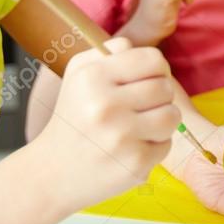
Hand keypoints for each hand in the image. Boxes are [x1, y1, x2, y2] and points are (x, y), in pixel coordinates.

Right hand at [34, 38, 180, 211]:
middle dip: (158, 97)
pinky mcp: (134, 163)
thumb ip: (111, 51)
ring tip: (140, 126)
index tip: (149, 79)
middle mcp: (105, 105)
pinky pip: (166, 144)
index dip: (157, 69)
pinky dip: (154, 146)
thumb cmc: (73, 118)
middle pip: (165, 88)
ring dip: (162, 121)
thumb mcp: (78, 73)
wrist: (52, 172)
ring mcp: (121, 136)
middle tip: (139, 108)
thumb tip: (147, 53)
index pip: (153, 59)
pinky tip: (132, 148)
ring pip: (172, 115)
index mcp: (93, 77)